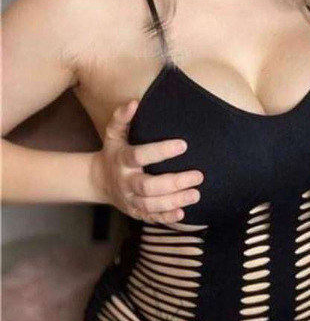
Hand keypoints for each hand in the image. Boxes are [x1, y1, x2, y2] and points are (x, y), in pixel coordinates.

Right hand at [91, 99, 203, 224]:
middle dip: (174, 182)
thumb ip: (122, 117)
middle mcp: (126, 181)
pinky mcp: (136, 212)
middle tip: (198, 175)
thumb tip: (134, 102)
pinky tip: (183, 214)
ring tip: (196, 194)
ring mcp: (130, 199)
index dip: (160, 151)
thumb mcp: (113, 133)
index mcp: (122, 160)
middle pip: (148, 186)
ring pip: (151, 204)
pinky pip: (151, 217)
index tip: (183, 145)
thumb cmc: (114, 151)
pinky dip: (166, 218)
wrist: (100, 180)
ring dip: (175, 201)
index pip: (140, 155)